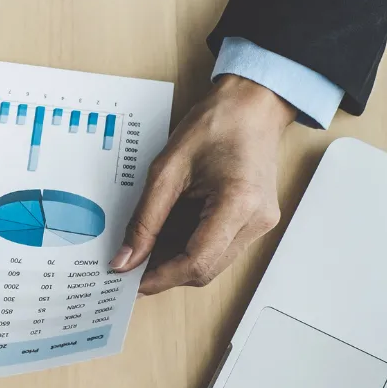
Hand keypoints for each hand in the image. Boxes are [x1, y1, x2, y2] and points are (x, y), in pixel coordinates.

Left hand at [111, 75, 296, 294]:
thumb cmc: (216, 124)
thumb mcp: (166, 170)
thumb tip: (126, 260)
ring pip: (211, 263)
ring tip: (146, 247)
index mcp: (239, 203)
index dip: (159, 278)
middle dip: (165, 272)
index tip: (129, 282)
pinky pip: (219, 249)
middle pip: (205, 270)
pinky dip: (190, 247)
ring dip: (176, 260)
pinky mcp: (255, 222)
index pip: (196, 262)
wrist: (253, 105)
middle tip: (130, 266)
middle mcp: (257, 220)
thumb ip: (144, 220)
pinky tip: (168, 235)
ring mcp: (260, 224)